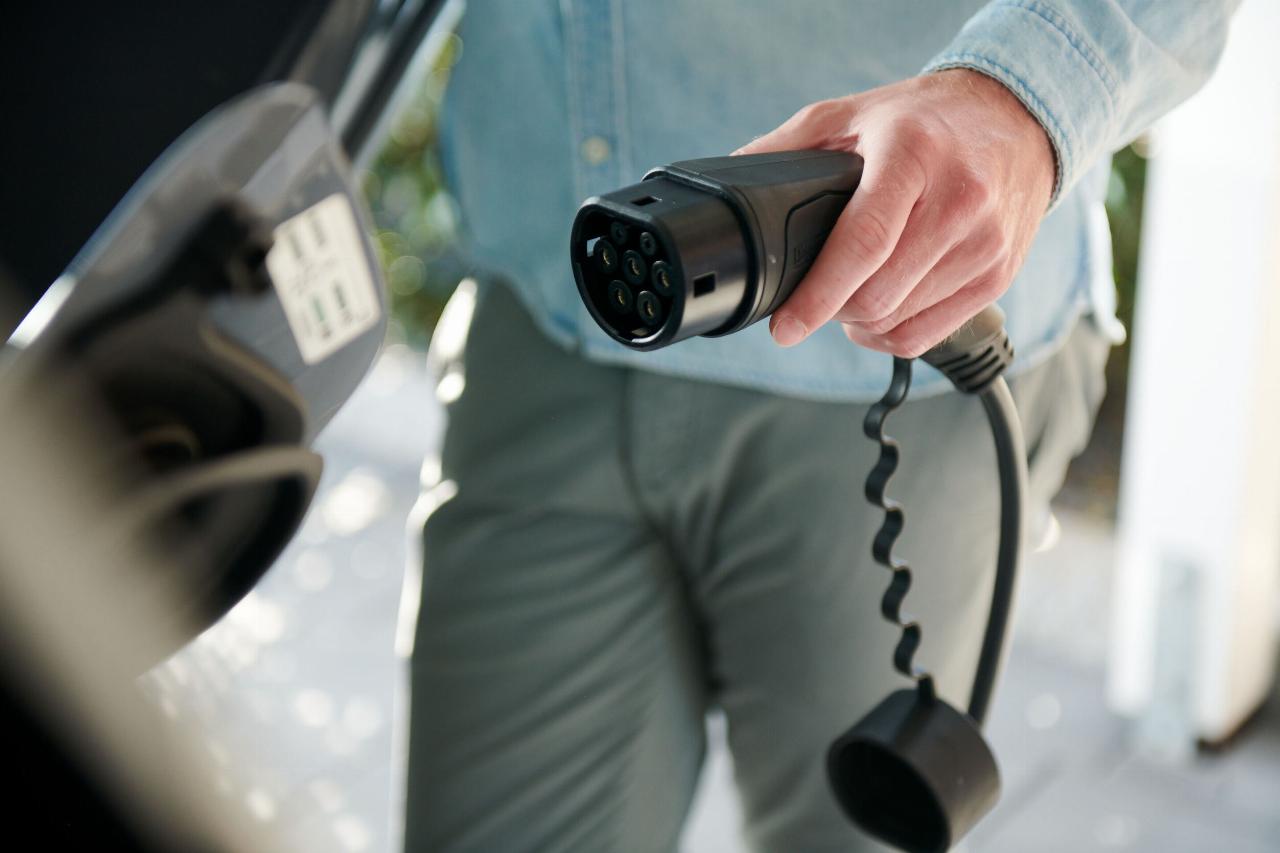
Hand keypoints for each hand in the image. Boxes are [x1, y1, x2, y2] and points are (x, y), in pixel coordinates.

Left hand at [736, 69, 1055, 356]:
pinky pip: (927, 336)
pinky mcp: (998, 274)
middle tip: (816, 294)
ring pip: (898, 321)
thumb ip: (787, 148)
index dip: (818, 296)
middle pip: (878, 295)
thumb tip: (730, 187)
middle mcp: (960, 200)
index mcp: (914, 155)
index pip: (864, 243)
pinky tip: (880, 309)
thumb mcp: (851, 114)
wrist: (1016, 118)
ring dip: (860, 321)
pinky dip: (890, 335)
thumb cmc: (925, 119)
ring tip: (851, 292)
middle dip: (833, 307)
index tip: (785, 328)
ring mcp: (986, 243)